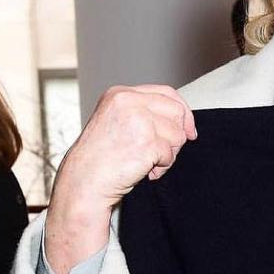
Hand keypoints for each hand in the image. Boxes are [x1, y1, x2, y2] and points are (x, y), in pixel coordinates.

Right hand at [45, 85, 196, 273]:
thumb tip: (183, 120)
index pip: (167, 93)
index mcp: (121, 94)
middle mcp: (129, 102)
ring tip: (145, 162)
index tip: (189, 130)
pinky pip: (170, 156)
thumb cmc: (100, 157)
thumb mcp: (118, 122)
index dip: (183, 111)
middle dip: (176, 136)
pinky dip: (161, 168)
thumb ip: (145, 113)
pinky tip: (143, 171)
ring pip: (178, 135)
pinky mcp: (147, 142)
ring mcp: (138, 121)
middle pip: (177, 113)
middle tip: (159, 152)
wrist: (84, 180)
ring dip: (167, 154)